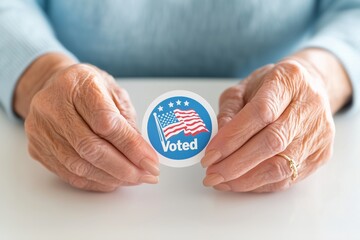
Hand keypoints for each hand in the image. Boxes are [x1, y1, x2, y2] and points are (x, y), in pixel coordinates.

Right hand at [17, 55, 158, 191]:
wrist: (54, 85)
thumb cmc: (89, 88)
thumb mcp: (115, 94)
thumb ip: (128, 122)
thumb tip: (144, 156)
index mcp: (78, 84)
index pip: (106, 122)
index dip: (131, 146)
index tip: (151, 161)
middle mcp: (52, 105)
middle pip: (90, 147)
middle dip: (124, 168)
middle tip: (146, 176)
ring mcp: (40, 128)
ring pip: (78, 165)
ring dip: (111, 177)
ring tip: (134, 179)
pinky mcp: (36, 147)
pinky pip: (68, 173)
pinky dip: (95, 181)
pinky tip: (113, 180)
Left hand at [201, 49, 351, 191]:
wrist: (310, 87)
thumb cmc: (272, 86)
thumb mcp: (244, 87)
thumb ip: (228, 110)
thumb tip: (216, 140)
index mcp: (288, 81)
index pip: (260, 113)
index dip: (232, 138)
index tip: (209, 155)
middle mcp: (309, 107)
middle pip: (272, 142)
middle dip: (236, 164)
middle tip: (211, 175)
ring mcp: (318, 133)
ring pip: (282, 166)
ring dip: (246, 180)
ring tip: (221, 181)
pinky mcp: (321, 154)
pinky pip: (289, 177)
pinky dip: (260, 184)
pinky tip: (240, 182)